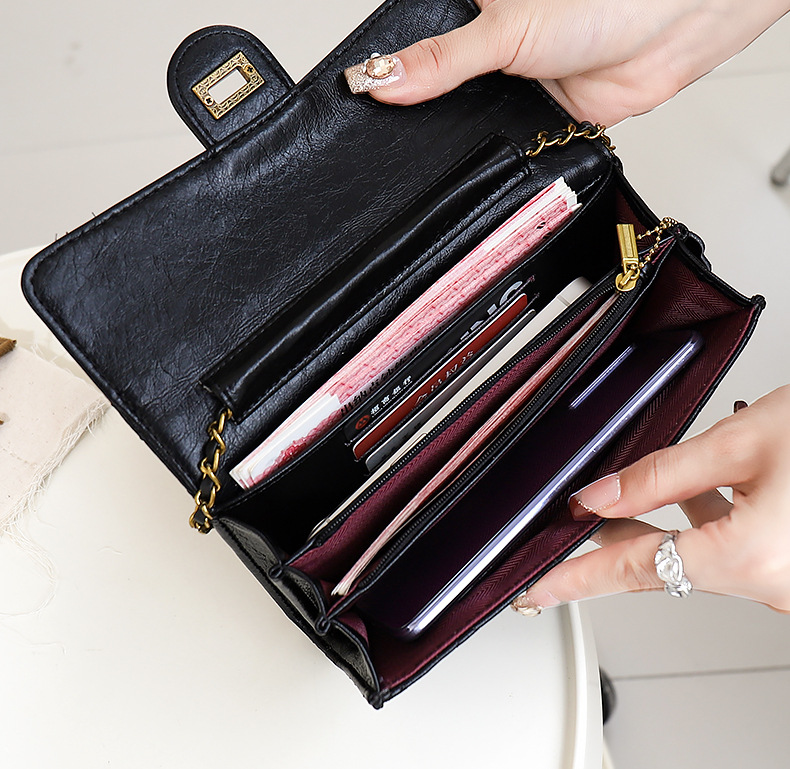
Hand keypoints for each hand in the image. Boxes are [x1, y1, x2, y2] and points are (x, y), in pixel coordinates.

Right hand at [355, 0, 789, 124]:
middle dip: (418, 116)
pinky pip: (500, 146)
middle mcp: (488, 49)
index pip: (413, 47)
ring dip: (457, 139)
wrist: (670, 33)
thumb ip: (440, 60)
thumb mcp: (504, 28)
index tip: (351, 98)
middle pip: (436, 92)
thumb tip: (378, 80)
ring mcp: (511, 86)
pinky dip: (490, 158)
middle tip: (388, 137)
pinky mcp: (534, 118)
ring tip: (431, 154)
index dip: (385, 74)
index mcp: (472, 10)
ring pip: (466, 123)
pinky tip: (475, 164)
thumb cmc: (603, 1)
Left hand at [512, 386, 789, 613]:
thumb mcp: (742, 442)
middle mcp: (774, 585)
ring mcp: (788, 581)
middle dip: (617, 540)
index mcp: (752, 559)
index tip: (535, 592)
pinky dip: (706, 523)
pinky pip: (735, 552)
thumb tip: (597, 496)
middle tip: (573, 524)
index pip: (633, 571)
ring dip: (663, 525)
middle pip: (665, 564)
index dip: (573, 579)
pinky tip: (694, 491)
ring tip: (625, 499)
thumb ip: (661, 474)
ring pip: (700, 556)